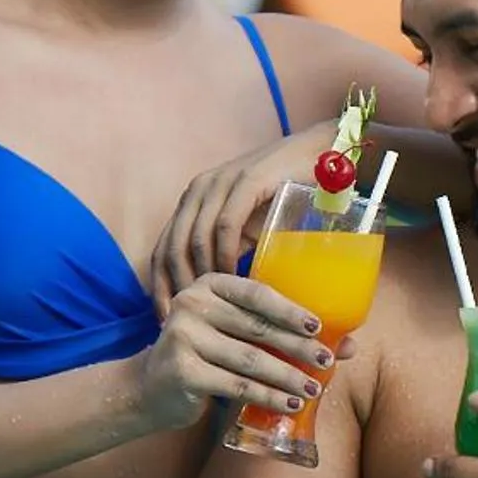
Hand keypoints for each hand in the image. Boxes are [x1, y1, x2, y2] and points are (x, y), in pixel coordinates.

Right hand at [134, 272, 333, 433]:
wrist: (149, 388)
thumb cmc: (205, 356)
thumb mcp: (236, 336)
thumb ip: (283, 334)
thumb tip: (348, 345)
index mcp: (209, 285)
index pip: (256, 293)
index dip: (290, 309)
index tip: (319, 325)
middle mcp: (192, 303)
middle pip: (256, 327)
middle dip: (297, 346)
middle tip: (327, 362)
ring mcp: (183, 336)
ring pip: (249, 360)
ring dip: (286, 377)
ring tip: (311, 389)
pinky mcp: (182, 370)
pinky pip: (236, 386)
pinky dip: (267, 397)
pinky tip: (289, 405)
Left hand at [149, 122, 336, 311]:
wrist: (318, 156)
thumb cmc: (283, 197)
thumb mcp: (247, 228)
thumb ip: (227, 252)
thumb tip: (219, 298)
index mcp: (192, 201)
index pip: (162, 248)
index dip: (159, 286)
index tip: (166, 319)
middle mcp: (199, 190)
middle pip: (172, 247)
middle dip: (176, 288)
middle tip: (190, 320)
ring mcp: (221, 183)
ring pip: (196, 239)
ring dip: (202, 276)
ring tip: (214, 307)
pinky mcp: (246, 181)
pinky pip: (225, 225)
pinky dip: (226, 256)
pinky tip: (233, 280)